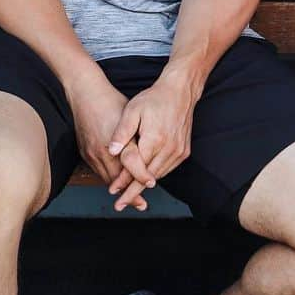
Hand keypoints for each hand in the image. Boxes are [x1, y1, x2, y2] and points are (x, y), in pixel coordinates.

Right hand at [66, 72, 149, 211]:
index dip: (140, 178)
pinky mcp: (85, 153)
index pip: (130, 168)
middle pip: (117, 180)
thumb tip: (149, 153)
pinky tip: (119, 182)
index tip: (150, 185)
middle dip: (130, 192)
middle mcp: (101, 153)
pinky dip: (110, 179)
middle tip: (142, 204)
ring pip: (107, 178)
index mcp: (115, 144)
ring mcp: (91, 155)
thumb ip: (137, 136)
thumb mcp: (131, 115)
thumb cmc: (111, 102)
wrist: (86, 94)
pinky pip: (99, 171)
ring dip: (120, 188)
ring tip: (132, 198)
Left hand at [106, 70, 197, 210]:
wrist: (180, 91)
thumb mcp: (133, 110)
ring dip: (144, 185)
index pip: (136, 169)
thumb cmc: (155, 99)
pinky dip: (155, 174)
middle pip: (148, 177)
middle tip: (120, 204)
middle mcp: (169, 148)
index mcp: (155, 139)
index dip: (123, 183)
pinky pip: (167, 168)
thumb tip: (110, 151)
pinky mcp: (184, 151)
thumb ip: (121, 132)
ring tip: (130, 194)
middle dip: (132, 192)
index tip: (112, 192)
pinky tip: (146, 178)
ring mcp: (179, 150)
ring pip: (158, 175)